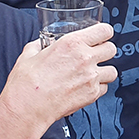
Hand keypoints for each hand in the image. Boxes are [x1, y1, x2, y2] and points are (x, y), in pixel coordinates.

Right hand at [1, 23, 117, 129]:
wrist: (27, 107)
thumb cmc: (26, 83)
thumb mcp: (29, 54)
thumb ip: (40, 45)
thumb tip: (41, 44)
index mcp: (72, 43)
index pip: (104, 30)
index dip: (104, 33)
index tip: (101, 36)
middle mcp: (85, 58)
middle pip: (112, 49)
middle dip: (105, 51)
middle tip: (96, 55)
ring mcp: (91, 77)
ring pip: (113, 70)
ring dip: (104, 71)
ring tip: (92, 74)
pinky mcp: (92, 94)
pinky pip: (105, 88)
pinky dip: (98, 87)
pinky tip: (86, 87)